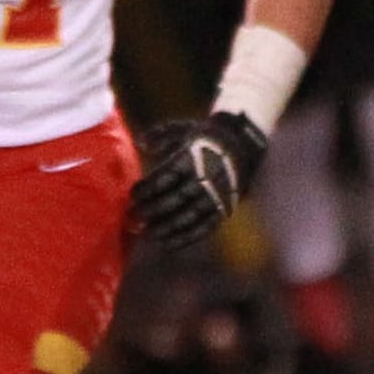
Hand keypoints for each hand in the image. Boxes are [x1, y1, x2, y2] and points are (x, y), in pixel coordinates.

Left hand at [130, 111, 267, 250]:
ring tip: (147, 234)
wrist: (241, 144)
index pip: (166, 176)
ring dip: (167, 227)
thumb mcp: (181, 129)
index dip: (148, 188)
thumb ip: (158, 135)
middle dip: (152, 210)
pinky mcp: (224, 209)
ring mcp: (216, 196)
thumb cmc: (201, 137)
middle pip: (175, 199)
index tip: (132, 196)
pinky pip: (204, 227)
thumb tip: (139, 144)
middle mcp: (204, 179)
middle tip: (132, 217)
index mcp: (192, 159)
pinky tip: (168, 244)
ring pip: (189, 217)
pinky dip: (186, 238)